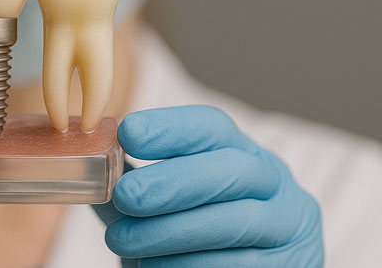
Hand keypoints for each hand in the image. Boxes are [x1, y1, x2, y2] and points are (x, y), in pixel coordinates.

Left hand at [93, 105, 322, 266]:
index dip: (170, 127)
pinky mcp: (291, 267)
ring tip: (122, 242)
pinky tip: (151, 267)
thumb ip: (136, 184)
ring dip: (171, 233)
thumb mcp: (175, 201)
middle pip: (230, 171)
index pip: (212, 127)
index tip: (128, 133)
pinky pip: (239, 267)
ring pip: (234, 223)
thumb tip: (90, 167)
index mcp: (243, 152)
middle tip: (125, 196)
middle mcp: (274, 183)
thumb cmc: (201, 235)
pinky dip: (189, 266)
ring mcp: (288, 228)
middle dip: (172, 182)